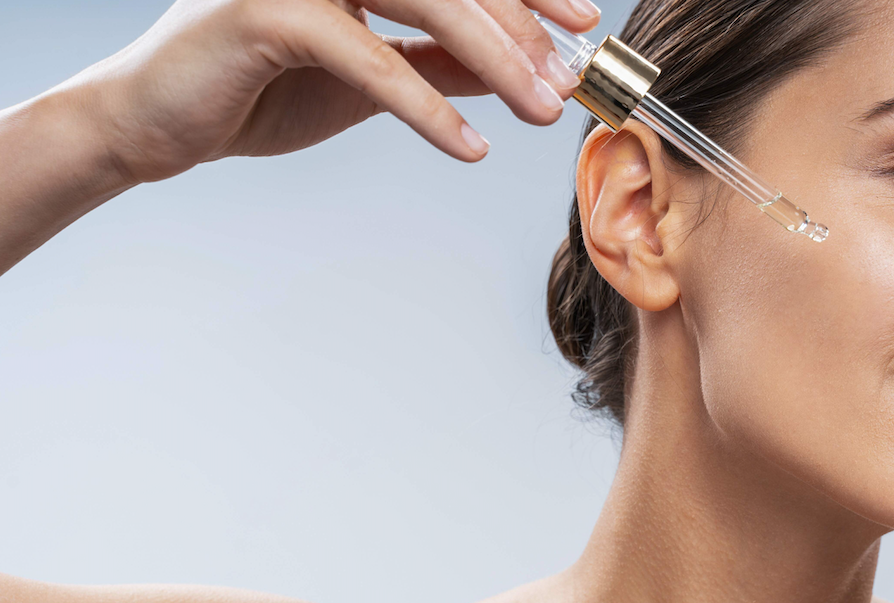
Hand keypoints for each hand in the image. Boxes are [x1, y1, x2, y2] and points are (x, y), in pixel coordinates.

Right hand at [61, 0, 596, 184]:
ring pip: (425, 1)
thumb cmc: (259, 87)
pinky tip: (469, 144)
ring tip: (541, 111)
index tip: (583, 24)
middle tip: (569, 82)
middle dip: (523, 29)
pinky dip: (426, 104)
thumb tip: (515, 70)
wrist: (158, 122)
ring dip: (495, 59)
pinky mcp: (267, 14)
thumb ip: (438, 62)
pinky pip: (370, 57)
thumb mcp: (370, 75)